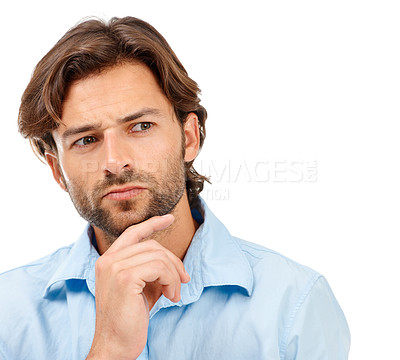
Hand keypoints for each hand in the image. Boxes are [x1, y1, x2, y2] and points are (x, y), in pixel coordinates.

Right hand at [86, 214, 189, 359]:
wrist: (115, 346)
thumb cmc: (129, 319)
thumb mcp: (142, 288)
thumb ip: (152, 270)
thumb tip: (176, 264)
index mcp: (108, 260)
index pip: (132, 233)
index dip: (152, 223)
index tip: (169, 218)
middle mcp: (107, 260)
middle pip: (152, 245)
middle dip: (173, 261)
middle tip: (183, 280)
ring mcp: (114, 267)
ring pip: (158, 255)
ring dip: (174, 274)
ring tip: (175, 293)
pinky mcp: (124, 278)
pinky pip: (159, 267)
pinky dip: (171, 280)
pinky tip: (171, 296)